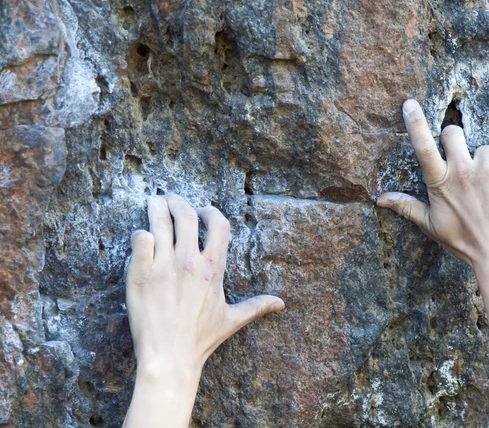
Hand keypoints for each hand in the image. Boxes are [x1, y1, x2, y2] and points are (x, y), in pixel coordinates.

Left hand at [123, 194, 283, 427]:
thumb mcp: (232, 319)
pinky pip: (140, 240)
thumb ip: (256, 306)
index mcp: (213, 267)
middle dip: (177, 200)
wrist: (169, 357)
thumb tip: (281, 304)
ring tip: (153, 201)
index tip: (203, 210)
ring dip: (156, 206)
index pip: (218, 224)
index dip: (211, 212)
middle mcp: (189, 261)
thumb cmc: (201, 339)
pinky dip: (140, 233)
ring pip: (160, 220)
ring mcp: (164, 266)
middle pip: (185, 214)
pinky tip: (141, 235)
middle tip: (170, 198)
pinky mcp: (140, 274)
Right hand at [377, 99, 488, 271]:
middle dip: (455, 140)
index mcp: (440, 182)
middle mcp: (462, 171)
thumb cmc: (462, 242)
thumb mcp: (430, 225)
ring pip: (484, 148)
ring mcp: (488, 170)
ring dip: (486, 163)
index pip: (422, 146)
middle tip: (462, 159)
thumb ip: (406, 206)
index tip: (409, 103)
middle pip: (453, 132)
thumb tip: (379, 199)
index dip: (415, 122)